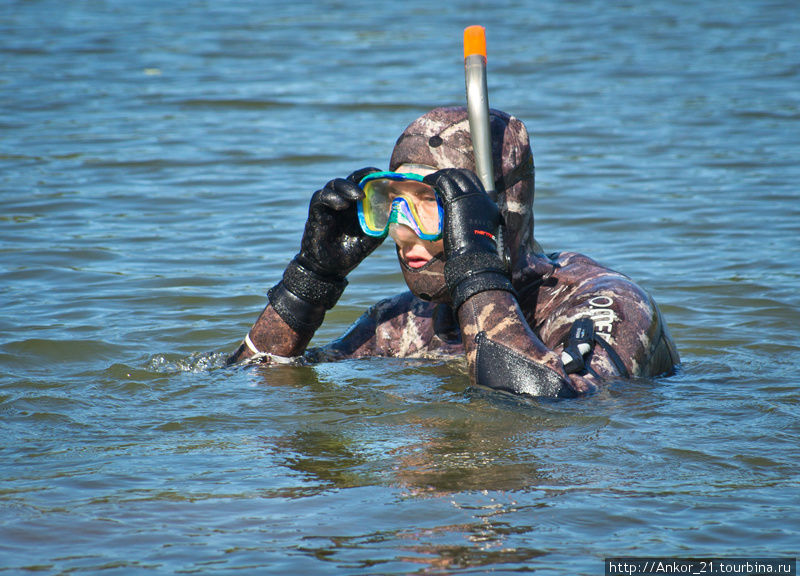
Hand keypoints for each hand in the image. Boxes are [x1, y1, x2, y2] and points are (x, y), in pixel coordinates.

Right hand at [295, 167, 382, 279]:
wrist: (331, 268)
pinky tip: (342, 205)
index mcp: (357, 203)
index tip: (382, 174)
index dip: (371, 176)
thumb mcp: (372, 237)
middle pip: (350, 179)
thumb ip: (382, 223)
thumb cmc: (352, 251)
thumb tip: (396, 210)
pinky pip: (320, 198)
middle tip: (371, 181)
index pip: (363, 182)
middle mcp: (343, 200)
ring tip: (359, 196)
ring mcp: (329, 205)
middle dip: (361, 177)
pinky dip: (331, 198)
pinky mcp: (316, 212)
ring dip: (347, 187)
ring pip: (334, 184)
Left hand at [423, 168, 511, 308]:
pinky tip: (426, 180)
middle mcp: (481, 198)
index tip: (452, 182)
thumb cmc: (475, 253)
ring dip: (441, 175)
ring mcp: (470, 198)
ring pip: (454, 176)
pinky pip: (444, 182)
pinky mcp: (456, 200)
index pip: (476, 184)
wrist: (475, 257)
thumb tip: (466, 224)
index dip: (463, 180)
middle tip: (440, 176)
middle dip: (452, 174)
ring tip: (430, 178)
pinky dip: (434, 179)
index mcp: (488, 206)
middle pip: (466, 176)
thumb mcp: (479, 233)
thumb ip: (474, 223)